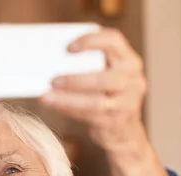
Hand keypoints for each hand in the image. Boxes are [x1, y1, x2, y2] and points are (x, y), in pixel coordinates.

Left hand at [40, 28, 147, 153]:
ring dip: (68, 99)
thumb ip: (89, 64)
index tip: (67, 48)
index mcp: (129, 61)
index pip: (114, 41)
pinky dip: (69, 110)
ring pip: (96, 101)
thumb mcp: (107, 74)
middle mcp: (133, 80)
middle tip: (52, 80)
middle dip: (75, 79)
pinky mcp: (116, 122)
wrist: (124, 130)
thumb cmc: (107, 95)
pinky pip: (90, 116)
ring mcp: (127, 103)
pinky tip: (55, 106)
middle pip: (104, 77)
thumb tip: (49, 60)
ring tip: (47, 96)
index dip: (91, 41)